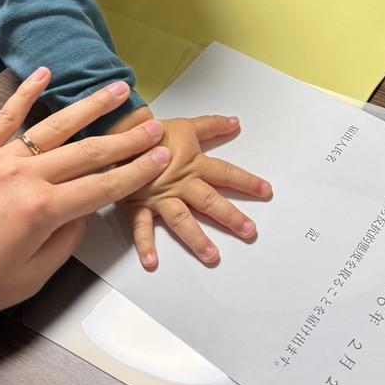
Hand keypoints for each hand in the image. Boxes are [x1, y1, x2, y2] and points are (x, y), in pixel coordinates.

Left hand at [0, 68, 170, 323]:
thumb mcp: (30, 276)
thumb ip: (65, 239)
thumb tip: (83, 210)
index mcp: (43, 210)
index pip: (105, 185)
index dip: (137, 171)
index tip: (160, 157)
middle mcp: (25, 177)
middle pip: (90, 152)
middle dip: (128, 139)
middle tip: (154, 126)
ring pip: (56, 126)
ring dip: (92, 107)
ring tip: (119, 89)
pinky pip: (5, 118)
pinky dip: (26, 93)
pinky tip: (45, 74)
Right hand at [125, 115, 271, 268]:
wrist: (118, 134)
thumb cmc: (152, 132)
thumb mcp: (185, 126)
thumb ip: (211, 126)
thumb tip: (234, 122)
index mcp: (194, 165)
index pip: (226, 174)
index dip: (247, 181)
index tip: (265, 191)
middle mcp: (181, 184)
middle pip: (210, 201)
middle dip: (230, 216)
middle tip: (249, 231)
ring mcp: (160, 197)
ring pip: (182, 219)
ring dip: (196, 238)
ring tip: (212, 255)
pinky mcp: (138, 204)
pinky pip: (141, 227)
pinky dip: (144, 244)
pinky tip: (151, 262)